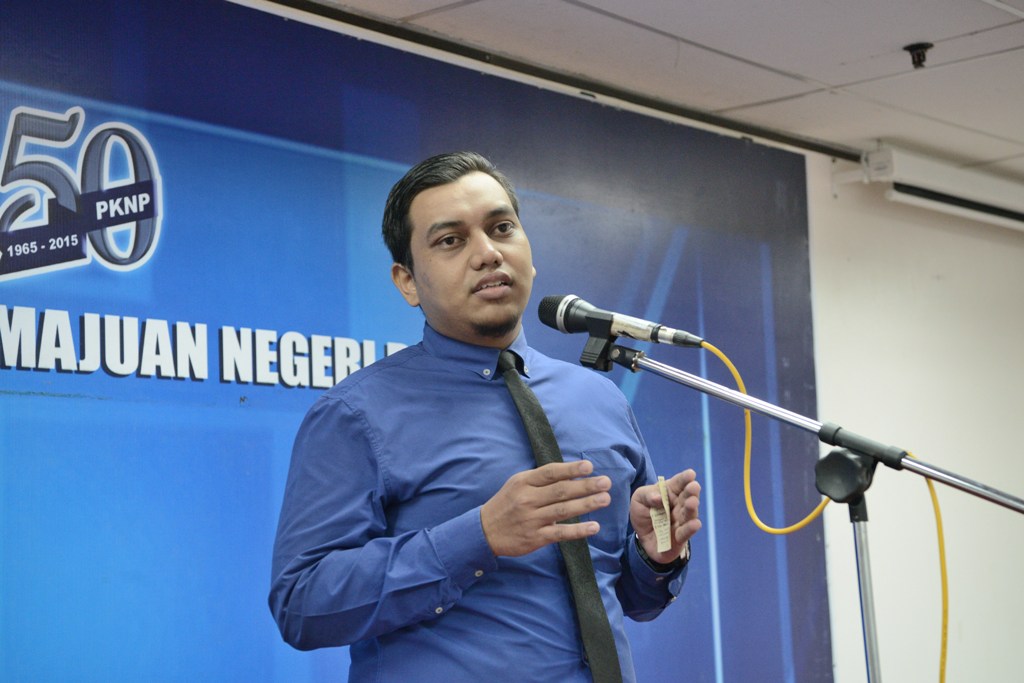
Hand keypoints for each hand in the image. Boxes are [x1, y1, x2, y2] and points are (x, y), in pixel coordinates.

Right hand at [481, 460, 611, 556]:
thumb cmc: (507, 504)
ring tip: (605, 499)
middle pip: (561, 491)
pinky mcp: (535, 538)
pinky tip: (594, 527)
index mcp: (523, 482)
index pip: (550, 473)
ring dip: (586, 504)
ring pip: (563, 510)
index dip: (570, 469)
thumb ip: (540, 479)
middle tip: (606, 482)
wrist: (485, 531)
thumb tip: (571, 474)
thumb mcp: (517, 484)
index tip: (589, 466)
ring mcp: (532, 519)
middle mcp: (527, 499)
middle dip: (585, 486)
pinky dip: (578, 530)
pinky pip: (560, 533)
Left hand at [629, 469, 701, 564]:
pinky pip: (686, 532)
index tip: (690, 474)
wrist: (642, 538)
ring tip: (692, 502)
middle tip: (694, 487)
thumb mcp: (639, 499)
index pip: (678, 483)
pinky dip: (690, 529)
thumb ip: (647, 495)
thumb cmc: (644, 513)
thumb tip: (658, 498)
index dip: (684, 478)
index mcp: (670, 492)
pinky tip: (695, 524)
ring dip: (691, 508)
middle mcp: (679, 505)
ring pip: (689, 514)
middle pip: (687, 497)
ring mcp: (681, 520)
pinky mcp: (680, 537)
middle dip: (691, 491)